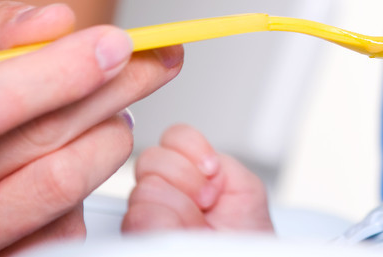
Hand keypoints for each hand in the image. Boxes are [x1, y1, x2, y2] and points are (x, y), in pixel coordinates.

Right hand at [0, 1, 183, 255]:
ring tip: (114, 112)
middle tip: (156, 61)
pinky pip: (63, 227)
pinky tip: (83, 159)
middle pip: (40, 141)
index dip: (63, 71)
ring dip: (111, 137)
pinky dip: (89, 187)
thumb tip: (57, 21)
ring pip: (63, 186)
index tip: (117, 43)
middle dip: (116, 90)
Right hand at [123, 123, 273, 233]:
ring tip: (197, 223)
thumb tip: (194, 158)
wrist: (242, 254)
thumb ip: (218, 161)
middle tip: (207, 201)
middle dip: (187, 177)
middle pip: (151, 158)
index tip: (213, 172)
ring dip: (181, 206)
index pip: (173, 137)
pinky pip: (140, 215)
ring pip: (145, 188)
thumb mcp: (243, 186)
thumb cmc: (244, 233)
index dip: (194, 149)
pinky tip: (182, 232)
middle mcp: (162, 188)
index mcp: (188, 170)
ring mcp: (147, 212)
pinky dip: (168, 222)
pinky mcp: (137, 235)